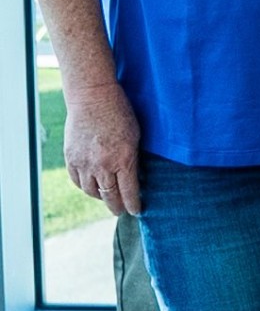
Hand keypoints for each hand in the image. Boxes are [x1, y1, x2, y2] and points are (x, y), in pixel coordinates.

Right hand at [62, 81, 142, 215]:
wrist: (92, 98)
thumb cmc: (120, 112)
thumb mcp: (136, 135)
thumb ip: (134, 158)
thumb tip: (135, 176)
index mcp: (123, 160)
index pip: (129, 192)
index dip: (133, 205)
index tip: (137, 212)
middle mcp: (102, 166)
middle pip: (109, 196)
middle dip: (117, 206)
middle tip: (121, 211)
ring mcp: (84, 163)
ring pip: (91, 191)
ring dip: (100, 197)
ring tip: (108, 198)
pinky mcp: (71, 159)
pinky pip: (78, 181)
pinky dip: (85, 186)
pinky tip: (92, 186)